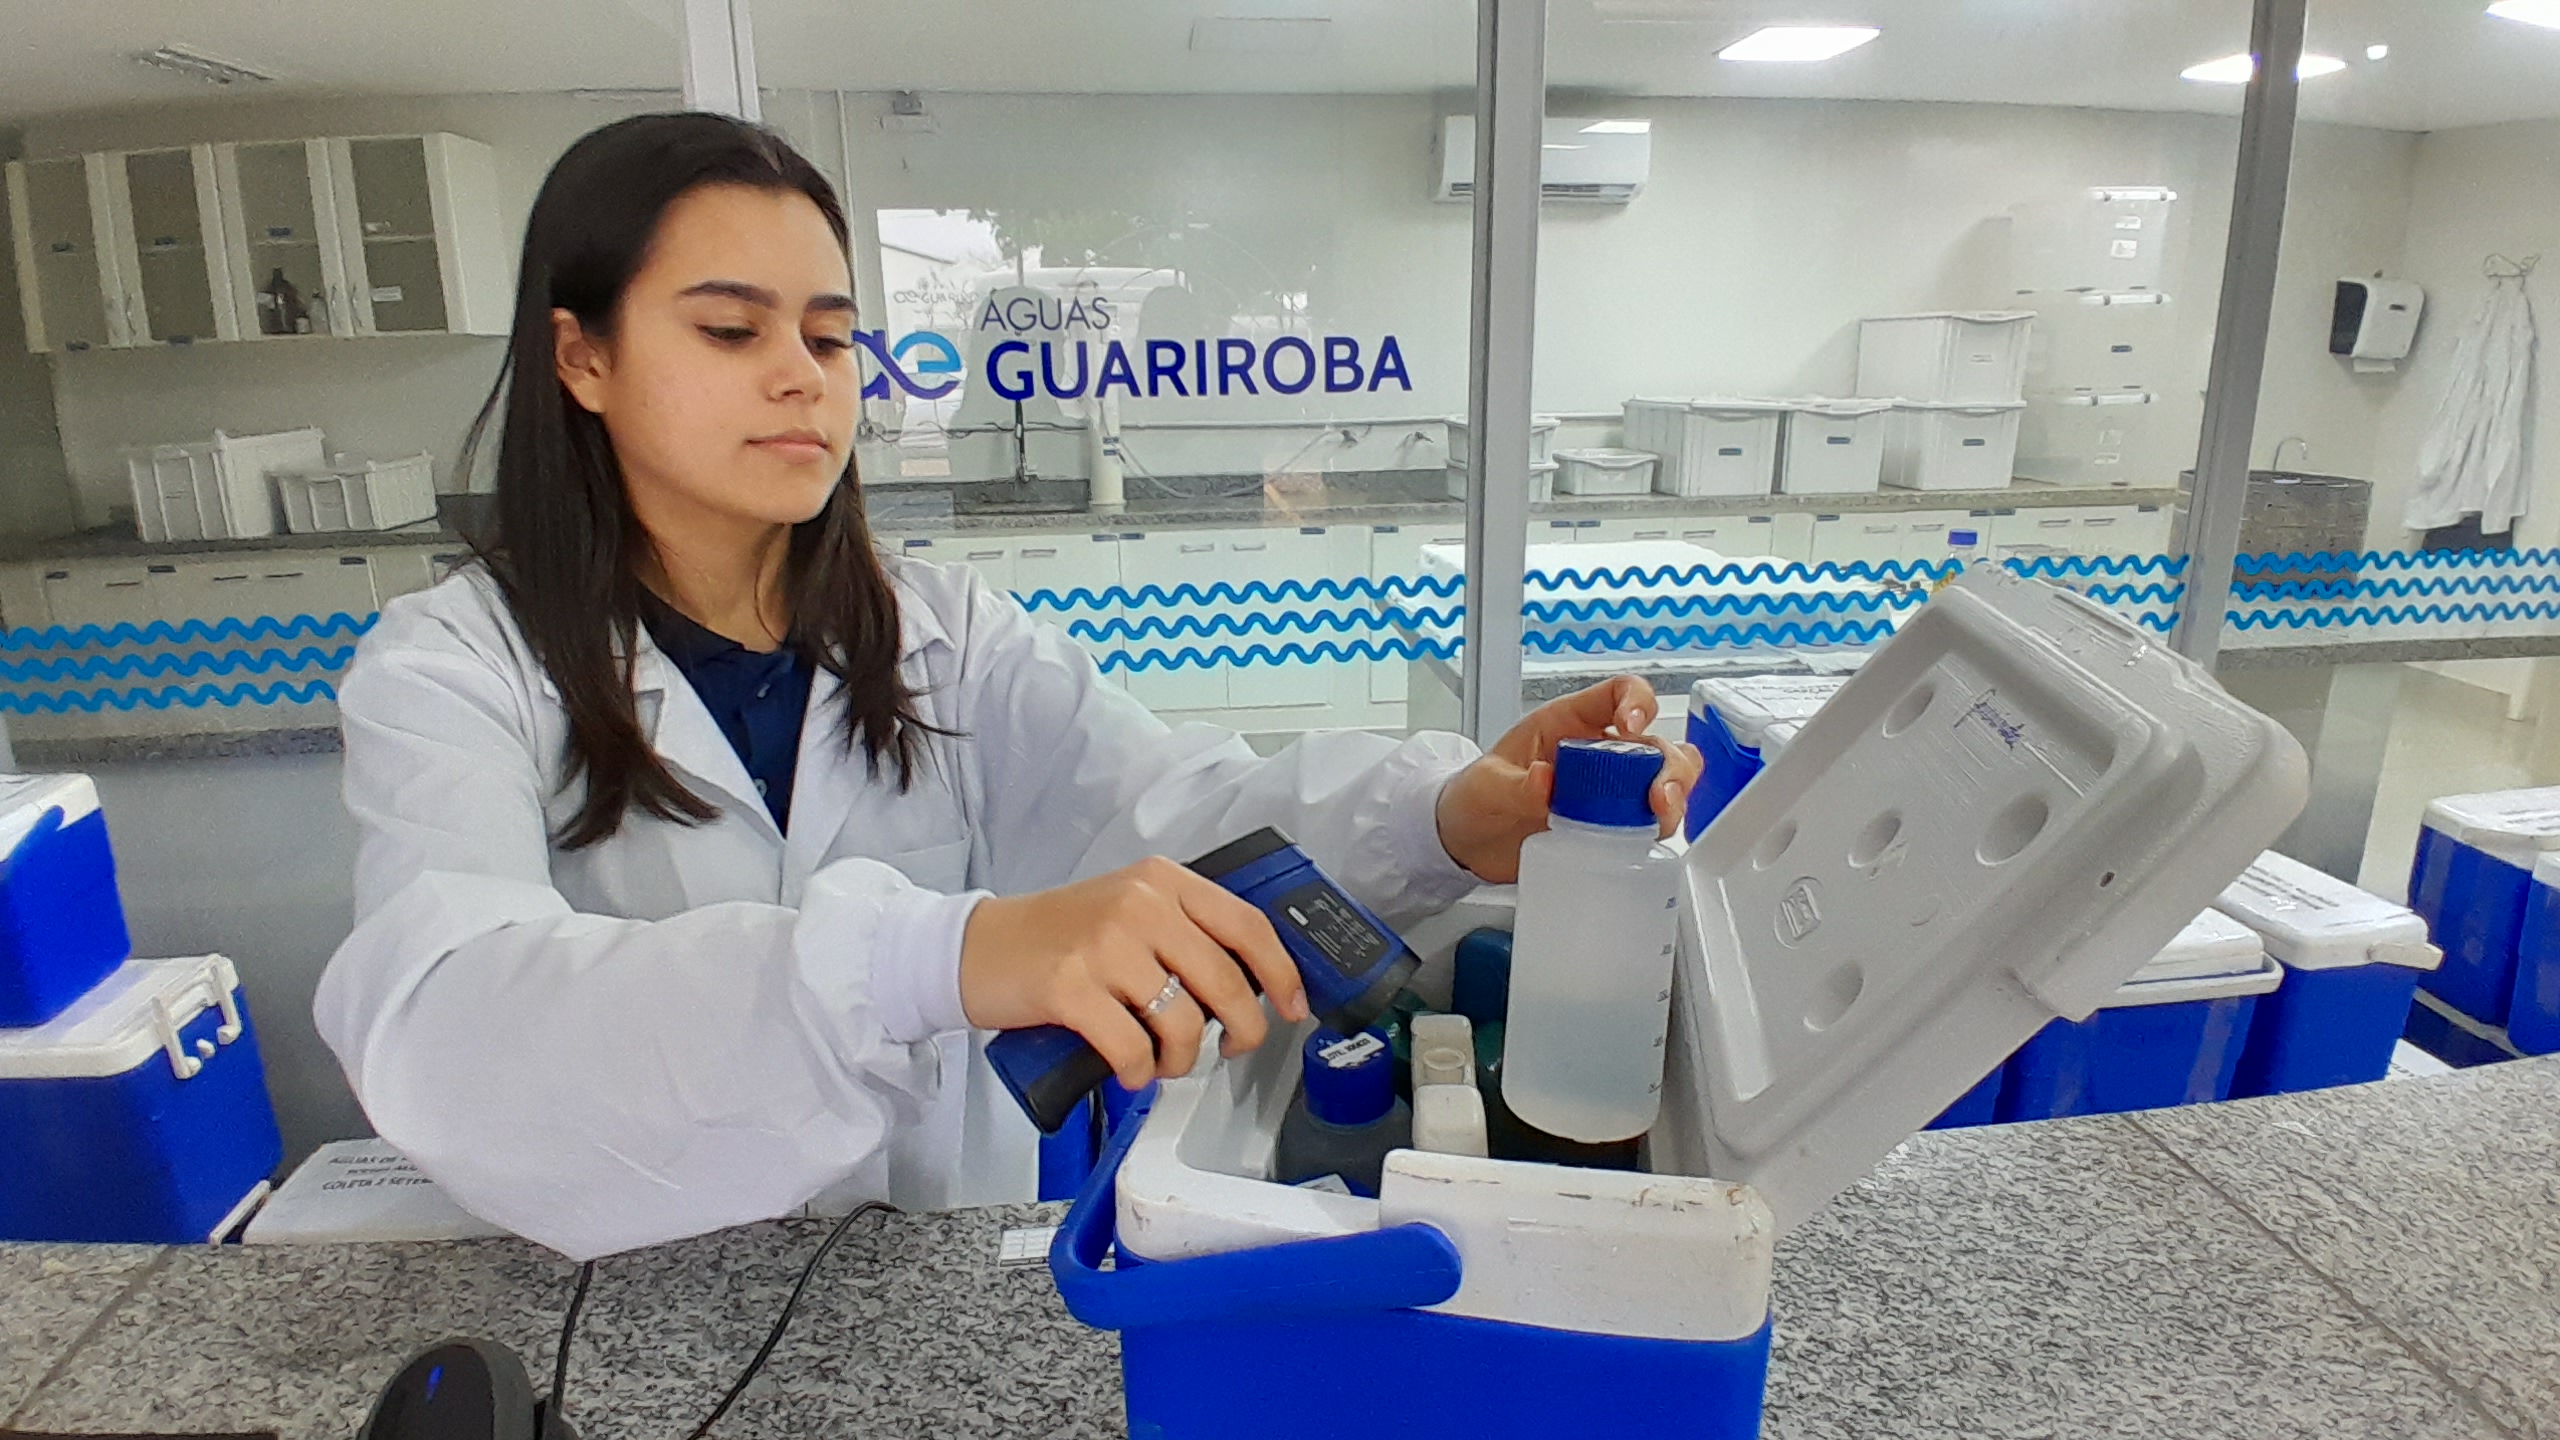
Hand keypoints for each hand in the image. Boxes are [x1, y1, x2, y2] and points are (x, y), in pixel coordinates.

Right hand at [958, 857, 1311, 1088]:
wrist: (979, 948)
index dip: (1281, 973)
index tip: (1293, 1008)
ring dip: (1181, 1058)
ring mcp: (1104, 943)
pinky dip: (1137, 1070)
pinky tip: (1128, 1069)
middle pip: (1225, 979)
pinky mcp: (1071, 986)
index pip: (1247, 924)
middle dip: (1242, 1029)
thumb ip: (1184, 934)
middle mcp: (1139, 904)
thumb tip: (1252, 985)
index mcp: (1162, 881)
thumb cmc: (1060, 938)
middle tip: (1232, 1048)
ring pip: (1182, 1020)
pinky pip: (1132, 1046)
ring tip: (1161, 1061)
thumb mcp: (1128, 912)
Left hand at [1433, 675, 1703, 883]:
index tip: (1631, 726)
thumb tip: (1545, 780)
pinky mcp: (1612, 827)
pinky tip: (1643, 843)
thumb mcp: (1486, 786)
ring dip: (1674, 798)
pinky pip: (1651, 822)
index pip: (1618, 694)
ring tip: (1659, 820)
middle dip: (1669, 766)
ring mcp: (1609, 792)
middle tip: (1657, 796)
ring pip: (1666, 781)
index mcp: (1568, 723)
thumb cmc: (1475, 798)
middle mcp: (1598, 753)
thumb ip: (1513, 785)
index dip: (1637, 702)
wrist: (1467, 843)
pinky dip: (1658, 830)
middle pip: (1657, 743)